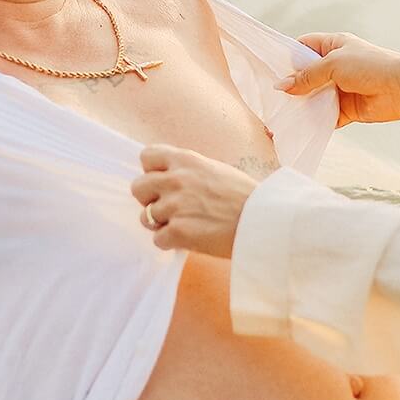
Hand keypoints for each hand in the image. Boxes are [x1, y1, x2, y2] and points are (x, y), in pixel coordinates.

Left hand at [131, 145, 255, 257]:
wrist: (263, 221)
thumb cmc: (245, 197)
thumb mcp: (215, 170)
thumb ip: (189, 171)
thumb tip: (168, 178)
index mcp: (186, 160)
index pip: (146, 156)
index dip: (151, 172)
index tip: (163, 182)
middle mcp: (176, 179)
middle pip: (137, 187)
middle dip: (149, 200)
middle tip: (168, 208)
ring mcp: (175, 206)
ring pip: (145, 217)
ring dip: (161, 224)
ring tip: (184, 225)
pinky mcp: (178, 231)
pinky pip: (157, 239)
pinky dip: (171, 243)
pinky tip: (189, 239)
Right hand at [280, 32, 399, 126]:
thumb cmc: (371, 66)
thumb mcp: (334, 65)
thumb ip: (307, 76)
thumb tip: (281, 86)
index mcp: (333, 45)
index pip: (303, 47)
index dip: (288, 56)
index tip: (269, 69)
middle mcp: (335, 66)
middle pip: (306, 75)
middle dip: (291, 85)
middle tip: (269, 96)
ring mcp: (340, 88)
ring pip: (314, 96)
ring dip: (301, 105)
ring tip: (279, 114)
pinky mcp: (346, 109)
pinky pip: (325, 115)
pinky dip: (314, 121)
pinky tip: (298, 126)